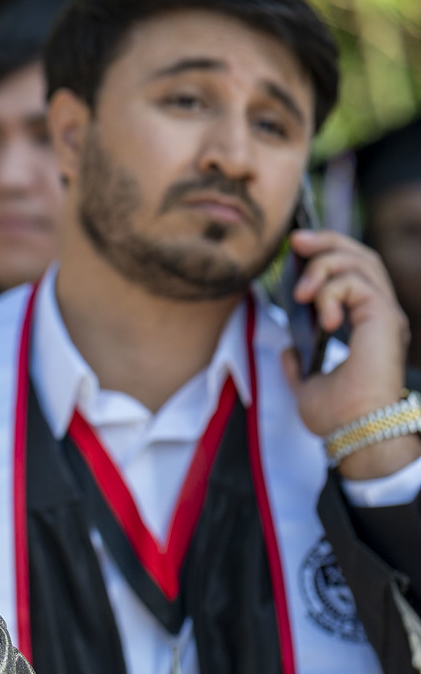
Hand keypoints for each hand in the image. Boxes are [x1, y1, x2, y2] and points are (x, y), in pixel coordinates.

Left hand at [283, 229, 420, 480]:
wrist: (354, 432)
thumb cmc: (339, 416)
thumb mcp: (308, 384)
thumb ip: (299, 365)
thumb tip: (288, 351)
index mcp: (367, 326)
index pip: (355, 272)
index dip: (328, 253)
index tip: (296, 248)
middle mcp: (381, 314)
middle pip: (362, 256)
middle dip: (328, 241)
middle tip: (296, 241)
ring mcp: (385, 314)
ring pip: (360, 261)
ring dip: (323, 267)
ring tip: (301, 294)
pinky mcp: (384, 318)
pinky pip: (355, 283)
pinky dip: (330, 292)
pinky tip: (323, 320)